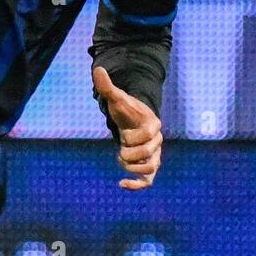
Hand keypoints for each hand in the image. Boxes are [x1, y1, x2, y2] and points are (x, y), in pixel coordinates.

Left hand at [92, 66, 162, 190]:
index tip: (124, 133)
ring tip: (121, 161)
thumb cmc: (125, 110)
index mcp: (153, 124)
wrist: (132, 121)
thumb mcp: (116, 98)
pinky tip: (121, 184)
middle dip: (130, 153)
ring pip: (151, 169)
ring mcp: (154, 155)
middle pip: (150, 154)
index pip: (148, 135)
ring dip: (133, 168)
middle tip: (121, 149)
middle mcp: (157, 141)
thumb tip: (97, 70)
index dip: (132, 137)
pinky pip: (148, 181)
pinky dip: (136, 186)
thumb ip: (107, 86)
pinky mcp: (148, 167)